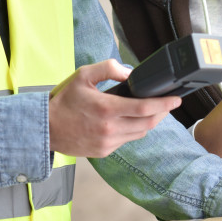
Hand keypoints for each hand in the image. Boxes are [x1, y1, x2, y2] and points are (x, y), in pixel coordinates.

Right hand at [48, 59, 180, 157]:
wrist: (45, 129)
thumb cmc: (64, 100)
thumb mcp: (83, 75)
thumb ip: (108, 69)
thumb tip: (130, 73)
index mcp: (106, 109)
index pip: (145, 107)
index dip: (164, 103)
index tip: (177, 99)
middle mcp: (109, 129)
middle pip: (148, 123)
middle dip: (162, 112)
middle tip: (168, 102)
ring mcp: (107, 143)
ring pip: (140, 133)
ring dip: (149, 122)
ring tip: (151, 109)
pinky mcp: (104, 151)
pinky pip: (127, 140)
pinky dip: (134, 130)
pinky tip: (131, 120)